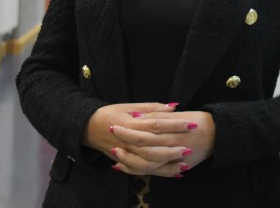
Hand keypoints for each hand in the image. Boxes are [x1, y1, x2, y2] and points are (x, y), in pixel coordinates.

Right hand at [84, 104, 213, 176]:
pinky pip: (144, 171)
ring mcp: (127, 154)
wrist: (87, 128)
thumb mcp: (130, 106)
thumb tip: (174, 106)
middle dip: (172, 149)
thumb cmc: (111, 113)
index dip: (175, 125)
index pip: (156, 125)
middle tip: (190, 147)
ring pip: (148, 164)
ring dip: (167, 165)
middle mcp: (129, 142)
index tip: (191, 124)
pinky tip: (175, 173)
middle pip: (153, 149)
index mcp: (131, 124)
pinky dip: (159, 173)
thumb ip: (153, 108)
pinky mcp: (126, 162)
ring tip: (185, 163)